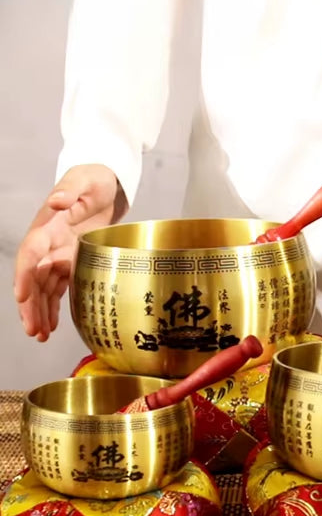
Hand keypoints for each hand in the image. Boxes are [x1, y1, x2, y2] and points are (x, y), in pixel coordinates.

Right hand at [14, 164, 127, 341]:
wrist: (105, 181)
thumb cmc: (93, 179)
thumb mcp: (84, 182)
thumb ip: (70, 191)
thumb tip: (55, 201)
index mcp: (46, 227)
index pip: (30, 254)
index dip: (24, 276)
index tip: (21, 296)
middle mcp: (48, 243)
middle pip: (33, 278)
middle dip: (30, 305)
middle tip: (33, 330)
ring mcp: (58, 253)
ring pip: (43, 288)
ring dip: (40, 311)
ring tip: (40, 336)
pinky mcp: (71, 260)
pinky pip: (58, 287)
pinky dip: (54, 306)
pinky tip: (52, 325)